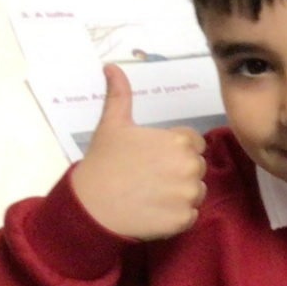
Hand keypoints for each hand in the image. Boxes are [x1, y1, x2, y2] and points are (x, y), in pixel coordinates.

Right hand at [70, 64, 207, 240]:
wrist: (90, 206)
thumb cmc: (103, 163)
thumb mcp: (112, 124)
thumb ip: (119, 94)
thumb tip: (111, 66)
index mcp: (180, 141)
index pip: (193, 144)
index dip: (173, 152)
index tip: (152, 159)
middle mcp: (191, 166)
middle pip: (196, 169)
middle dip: (178, 173)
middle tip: (147, 178)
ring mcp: (189, 194)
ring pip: (195, 193)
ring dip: (179, 195)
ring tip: (149, 195)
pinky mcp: (185, 219)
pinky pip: (190, 216)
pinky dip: (175, 217)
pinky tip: (152, 212)